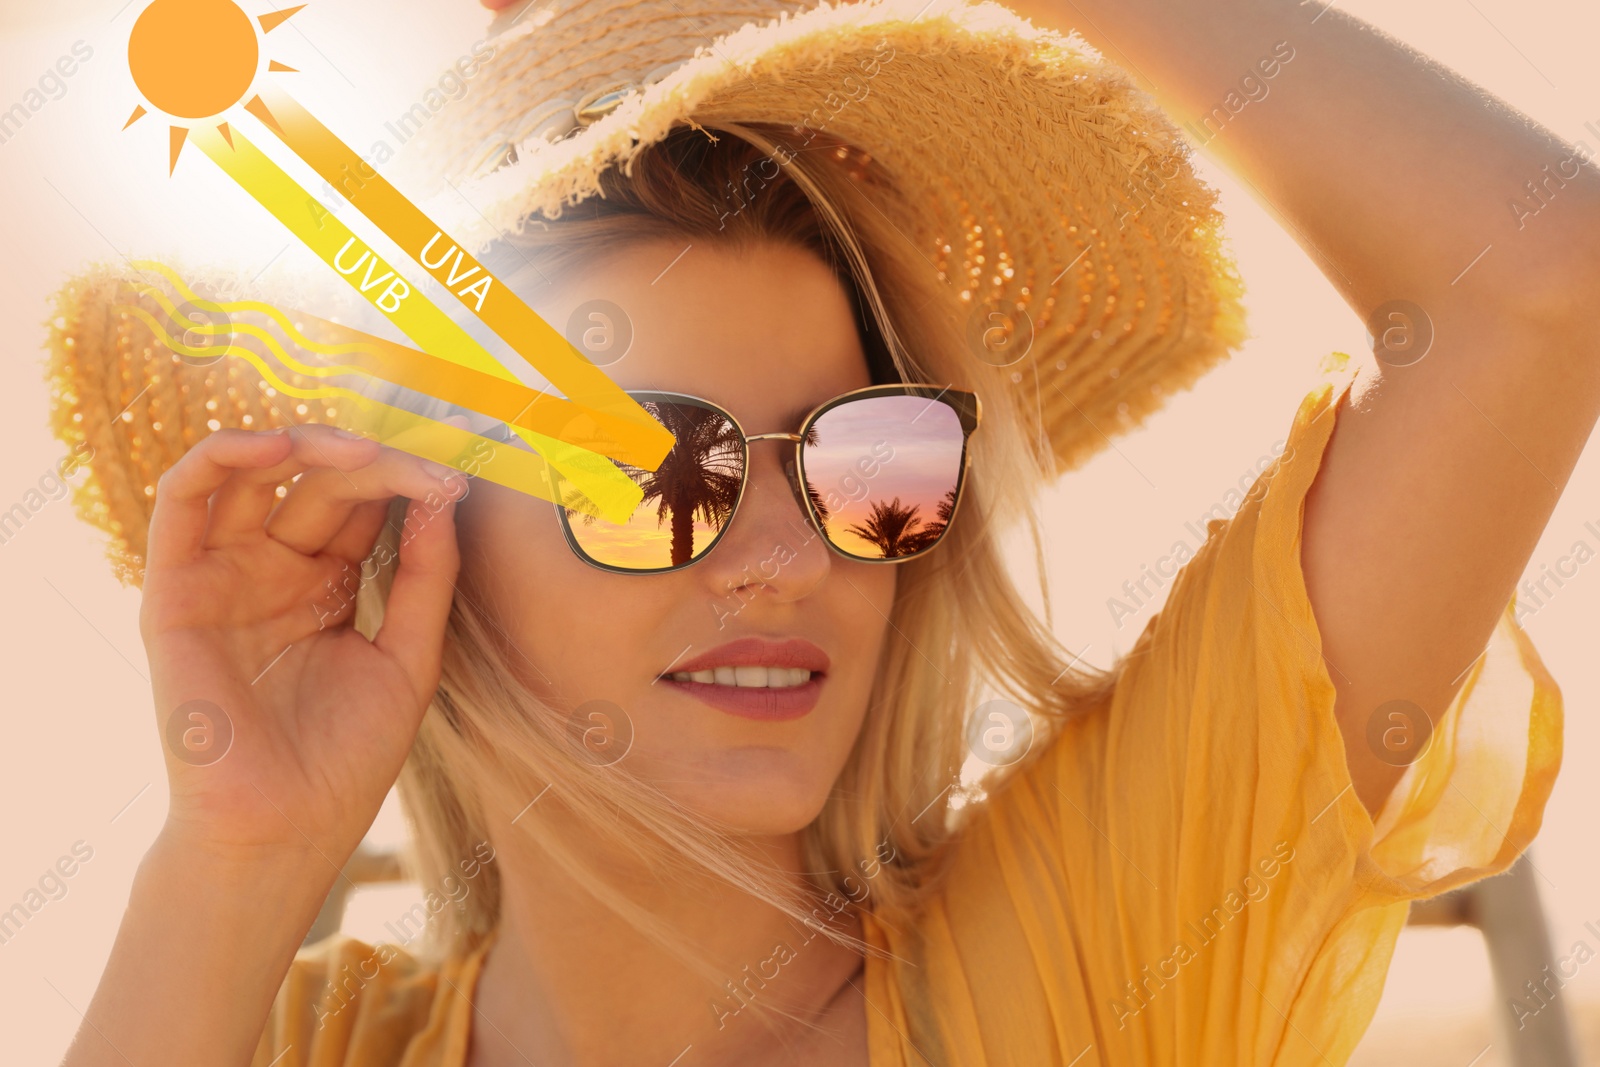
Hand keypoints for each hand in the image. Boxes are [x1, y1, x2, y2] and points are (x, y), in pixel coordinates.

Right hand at [139, 423, 464, 866]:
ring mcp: (224, 576)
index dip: (408, 476)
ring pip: (255, 477)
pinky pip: (184, 501)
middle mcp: (273, 571)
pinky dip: (223, 458)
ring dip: (306, 445)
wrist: (285, 830)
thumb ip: (426, 580)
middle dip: (373, 461)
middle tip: (425, 455)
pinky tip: (279, 444)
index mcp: (327, 586)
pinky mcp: (176, 589)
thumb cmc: (346, 760)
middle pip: (319, 485)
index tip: (462, 462)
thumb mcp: (409, 659)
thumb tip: (448, 498)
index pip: (364, 506)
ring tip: (361, 446)